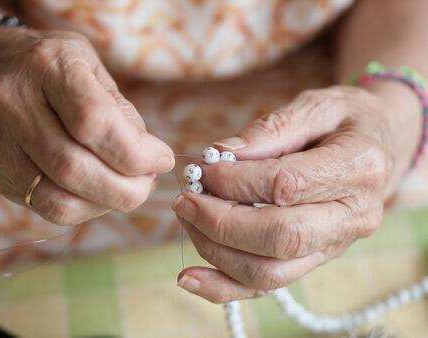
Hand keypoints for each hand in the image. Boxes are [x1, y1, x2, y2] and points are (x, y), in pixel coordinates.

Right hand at [0, 28, 173, 224]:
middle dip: (127, 188)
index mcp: (48, 66)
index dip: (136, 152)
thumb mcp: (94, 69)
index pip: (94, 122)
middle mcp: (14, 103)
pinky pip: (49, 209)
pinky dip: (87, 209)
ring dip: (108, 203)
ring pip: (60, 197)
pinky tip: (102, 194)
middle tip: (149, 181)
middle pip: (75, 168)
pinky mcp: (0, 174)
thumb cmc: (58, 67)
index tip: (162, 159)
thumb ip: (122, 113)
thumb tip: (150, 159)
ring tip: (130, 188)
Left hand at [173, 85, 419, 302]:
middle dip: (220, 222)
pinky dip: (225, 287)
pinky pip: (268, 285)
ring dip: (216, 250)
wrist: (378, 146)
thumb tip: (221, 153)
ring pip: (270, 271)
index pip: (286, 185)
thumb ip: (272, 129)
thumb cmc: (346, 120)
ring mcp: (334, 245)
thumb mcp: (317, 105)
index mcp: (358, 168)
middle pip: (279, 237)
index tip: (203, 168)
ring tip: (187, 219)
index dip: (235, 180)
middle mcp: (353, 216)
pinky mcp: (314, 259)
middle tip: (186, 200)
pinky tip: (191, 277)